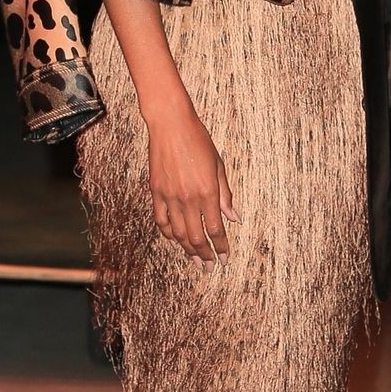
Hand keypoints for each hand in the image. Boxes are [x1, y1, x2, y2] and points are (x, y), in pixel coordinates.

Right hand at [144, 96, 238, 264]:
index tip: (225, 258)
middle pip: (196, 237)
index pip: (216, 229)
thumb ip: (225, 195)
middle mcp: (188, 199)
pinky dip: (168, 234)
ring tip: (195, 258)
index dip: (221, 247)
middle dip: (205, 255)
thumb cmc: (198, 141)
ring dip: (187, 249)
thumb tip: (234, 218)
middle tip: (210, 266)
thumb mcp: (218, 166)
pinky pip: (161, 220)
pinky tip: (175, 240)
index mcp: (207, 192)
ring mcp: (170, 196)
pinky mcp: (156, 192)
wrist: (171, 124)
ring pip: (178, 233)